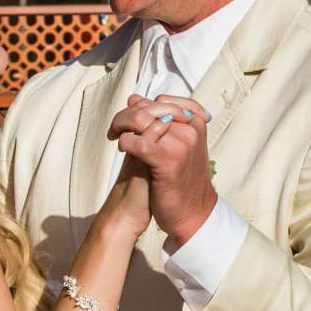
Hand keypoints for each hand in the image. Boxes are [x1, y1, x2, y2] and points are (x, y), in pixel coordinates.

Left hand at [108, 95, 214, 245]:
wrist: (192, 213)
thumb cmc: (181, 179)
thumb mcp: (175, 145)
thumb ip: (157, 121)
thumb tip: (134, 98)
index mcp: (195, 122)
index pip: (161, 101)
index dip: (141, 107)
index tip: (129, 120)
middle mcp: (190, 129)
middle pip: (148, 108)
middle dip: (126, 115)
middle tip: (114, 129)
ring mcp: (180, 143)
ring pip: (140, 120)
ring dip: (121, 126)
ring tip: (116, 137)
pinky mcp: (168, 160)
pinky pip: (139, 142)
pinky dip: (126, 142)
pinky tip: (123, 148)